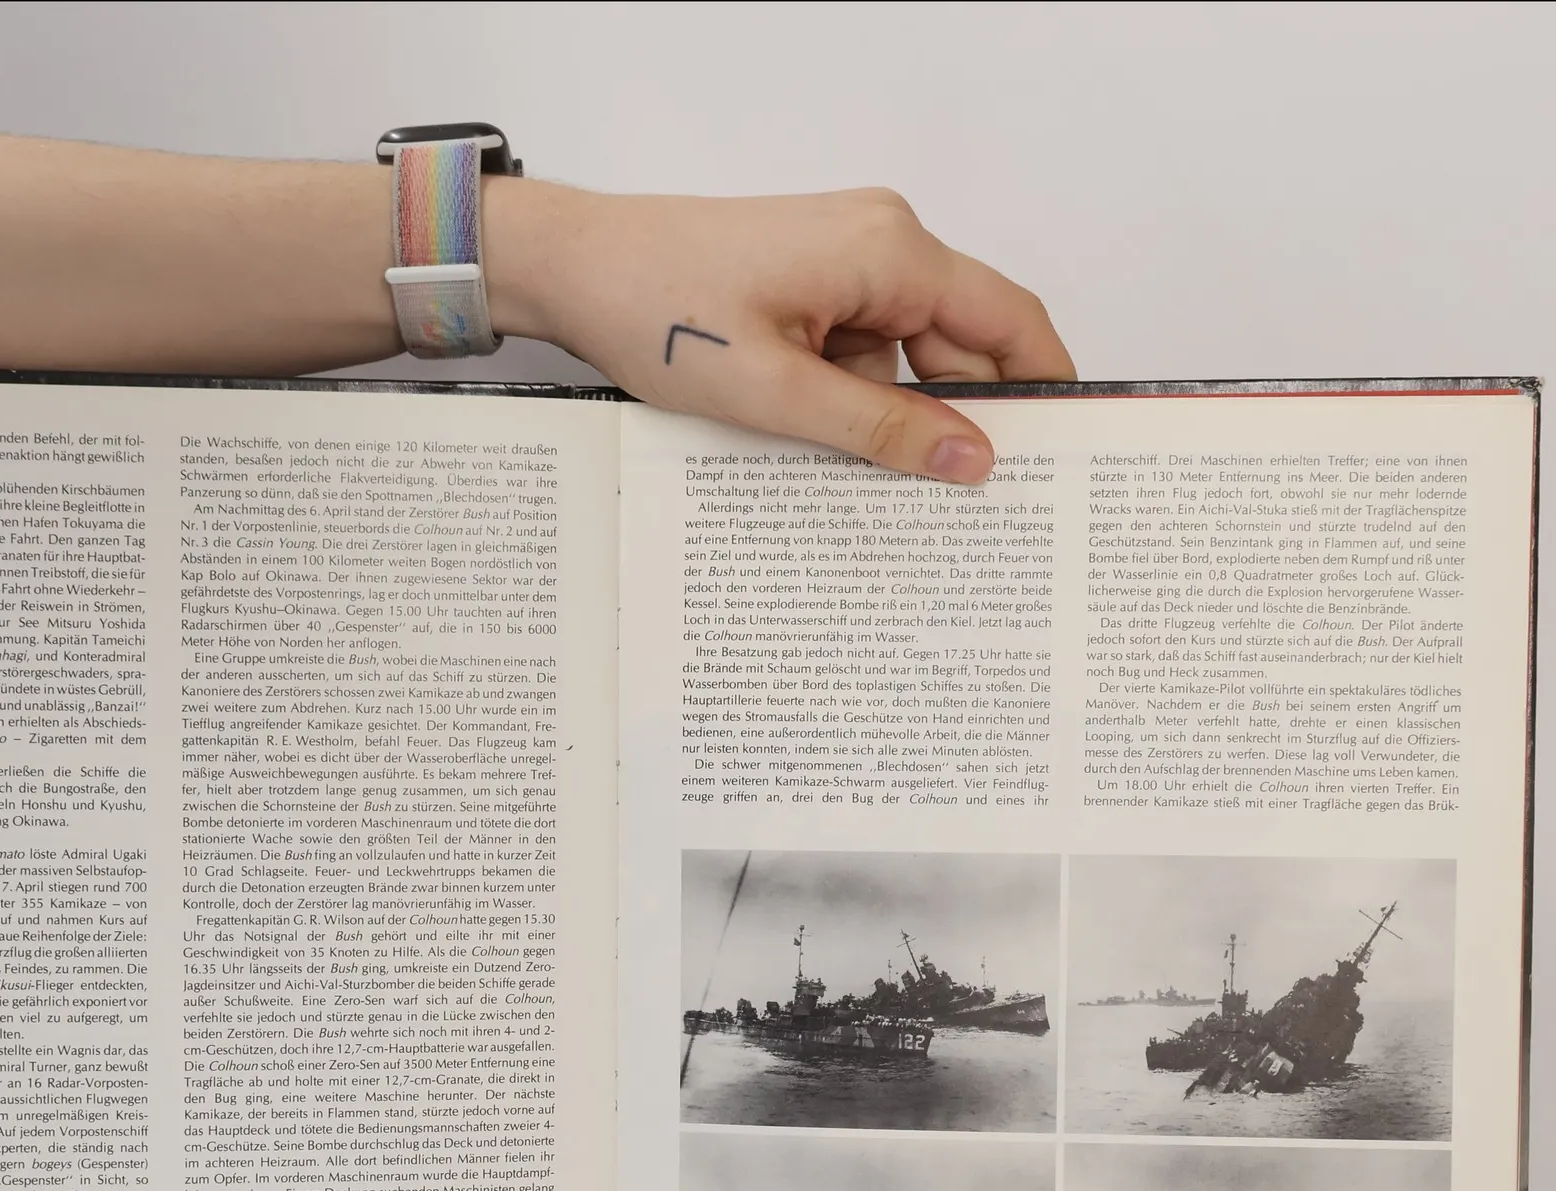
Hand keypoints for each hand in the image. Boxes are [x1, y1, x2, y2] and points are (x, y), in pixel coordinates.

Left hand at [490, 183, 1073, 480]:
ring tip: (869, 485)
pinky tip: (823, 447)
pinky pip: (862, 350)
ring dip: (892, 417)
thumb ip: (882, 431)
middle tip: (963, 504)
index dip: (1044, 387)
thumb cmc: (657, 313)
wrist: (575, 271)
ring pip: (907, 356)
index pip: (1008, 319)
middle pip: (960, 343)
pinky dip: (854, 400)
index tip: (1062, 453)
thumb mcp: (778, 394)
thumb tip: (973, 459)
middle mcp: (880, 240)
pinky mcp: (811, 282)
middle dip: (960, 419)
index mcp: (890, 250)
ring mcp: (844, 259)